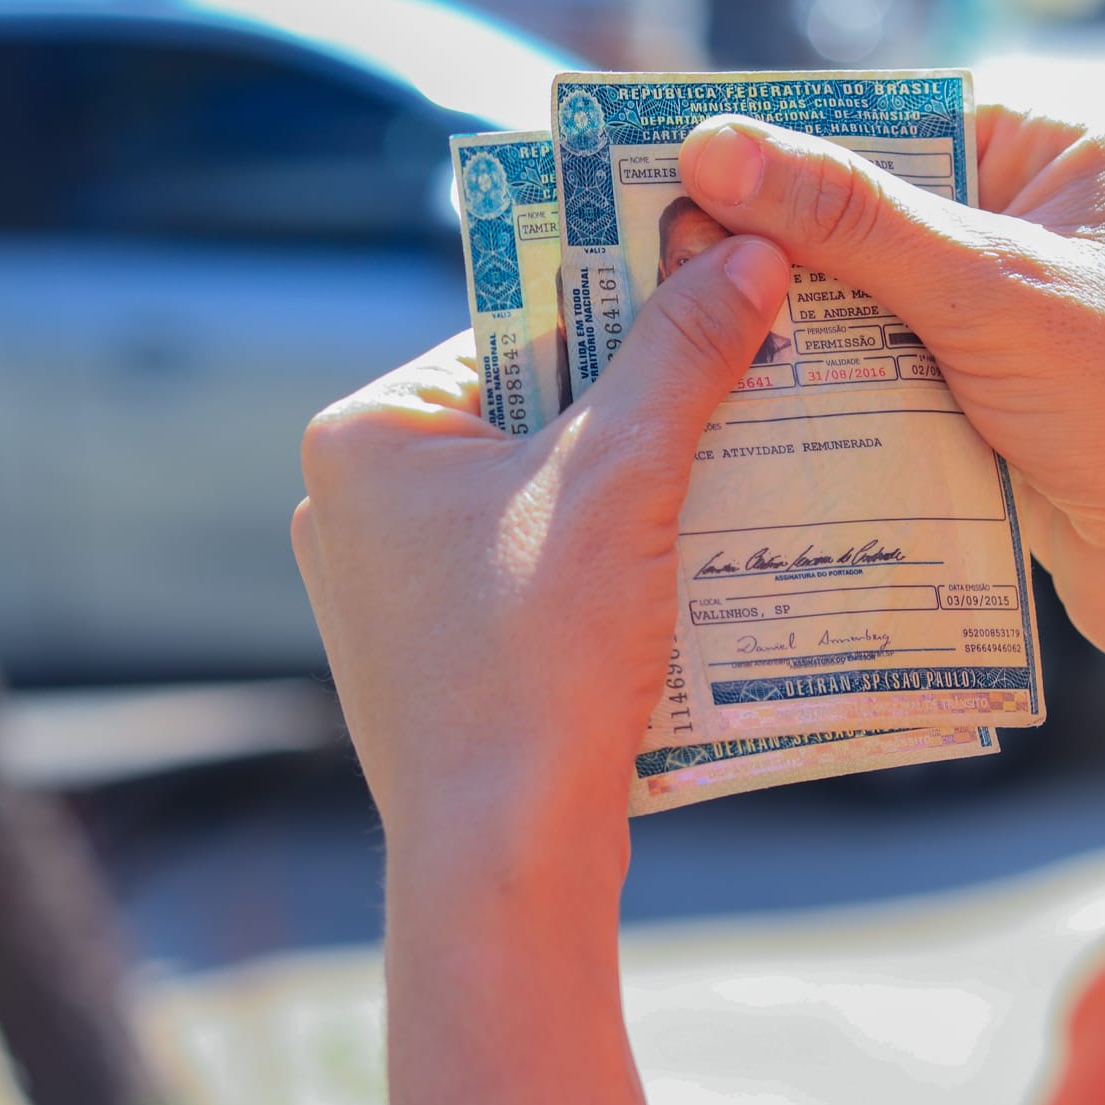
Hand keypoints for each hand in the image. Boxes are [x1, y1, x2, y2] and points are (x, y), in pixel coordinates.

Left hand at [292, 236, 791, 860]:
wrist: (503, 854)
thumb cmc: (535, 655)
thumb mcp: (621, 477)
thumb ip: (682, 354)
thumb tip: (746, 249)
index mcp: (365, 435)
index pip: (515, 328)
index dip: (625, 311)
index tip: (718, 296)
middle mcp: (356, 504)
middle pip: (534, 412)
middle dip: (642, 407)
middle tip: (748, 380)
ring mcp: (389, 587)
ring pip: (542, 497)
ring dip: (637, 488)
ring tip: (741, 467)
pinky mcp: (434, 654)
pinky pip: (534, 572)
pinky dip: (607, 564)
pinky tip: (689, 565)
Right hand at [678, 109, 1104, 764]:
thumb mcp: (982, 290)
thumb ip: (847, 219)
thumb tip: (712, 150)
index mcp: (1069, 158)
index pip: (902, 125)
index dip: (795, 147)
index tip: (686, 169)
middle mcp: (1041, 225)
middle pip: (874, 216)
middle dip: (782, 250)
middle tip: (666, 261)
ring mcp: (1013, 319)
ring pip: (869, 302)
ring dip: (795, 326)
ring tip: (685, 330)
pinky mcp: (988, 398)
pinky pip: (883, 370)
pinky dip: (826, 385)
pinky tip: (746, 395)